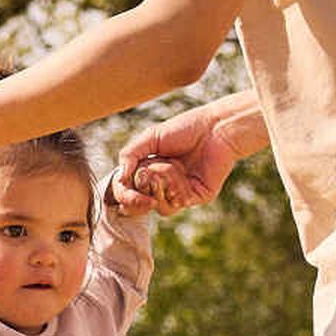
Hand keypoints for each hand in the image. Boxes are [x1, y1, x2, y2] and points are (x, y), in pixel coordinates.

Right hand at [116, 101, 247, 218]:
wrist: (215, 128)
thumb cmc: (184, 129)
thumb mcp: (149, 137)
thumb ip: (129, 155)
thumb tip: (120, 180)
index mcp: (150, 172)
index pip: (128, 193)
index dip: (124, 194)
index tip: (124, 184)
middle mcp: (163, 185)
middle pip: (140, 206)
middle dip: (140, 188)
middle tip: (147, 172)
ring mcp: (180, 193)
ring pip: (159, 207)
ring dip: (160, 183)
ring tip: (171, 164)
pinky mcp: (196, 197)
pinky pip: (177, 203)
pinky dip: (175, 185)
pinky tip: (183, 171)